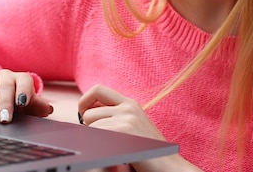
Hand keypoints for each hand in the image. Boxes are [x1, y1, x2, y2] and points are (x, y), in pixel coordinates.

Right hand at [0, 69, 52, 122]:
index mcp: (20, 80)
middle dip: (6, 102)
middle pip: (7, 85)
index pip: (24, 81)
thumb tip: (48, 109)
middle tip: (5, 118)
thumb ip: (36, 106)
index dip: (23, 91)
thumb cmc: (10, 97)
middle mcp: (6, 77)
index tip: (22, 103)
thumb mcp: (24, 103)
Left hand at [78, 84, 201, 171]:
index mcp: (130, 103)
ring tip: (113, 148)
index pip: (98, 89)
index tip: (83, 115)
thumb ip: (115, 115)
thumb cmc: (148, 151)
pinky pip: (96, 136)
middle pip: (89, 113)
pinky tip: (113, 153)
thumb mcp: (133, 125)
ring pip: (90, 127)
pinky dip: (98, 147)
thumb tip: (86, 113)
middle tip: (100, 140)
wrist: (168, 166)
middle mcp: (128, 107)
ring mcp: (126, 118)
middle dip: (89, 128)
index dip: (85, 101)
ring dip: (95, 140)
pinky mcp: (123, 131)